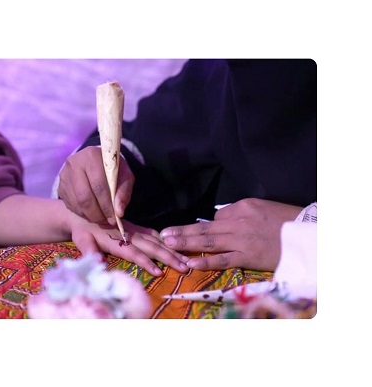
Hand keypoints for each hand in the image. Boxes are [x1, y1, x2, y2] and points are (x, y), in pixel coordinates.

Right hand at [58, 146, 134, 224]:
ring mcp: (65, 175)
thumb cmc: (112, 170)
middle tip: (107, 222)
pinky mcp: (60, 186)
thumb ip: (124, 192)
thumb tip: (119, 212)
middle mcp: (74, 163)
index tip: (114, 218)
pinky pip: (70, 205)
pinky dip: (82, 214)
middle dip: (97, 213)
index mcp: (92, 156)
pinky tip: (91, 214)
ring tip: (101, 219)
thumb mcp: (125, 176)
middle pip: (84, 196)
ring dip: (90, 216)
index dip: (107, 205)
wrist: (96, 163)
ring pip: (76, 203)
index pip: (99, 185)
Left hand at [69, 216, 188, 275]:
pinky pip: (152, 233)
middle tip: (184, 267)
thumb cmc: (81, 229)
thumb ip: (88, 250)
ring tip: (186, 259)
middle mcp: (128, 234)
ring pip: (156, 240)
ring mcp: (133, 230)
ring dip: (171, 250)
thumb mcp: (81, 239)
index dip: (146, 262)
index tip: (159, 271)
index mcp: (116, 240)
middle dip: (169, 257)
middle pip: (151, 246)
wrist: (82, 211)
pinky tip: (174, 246)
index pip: (133, 253)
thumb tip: (97, 261)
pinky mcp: (134, 227)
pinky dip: (165, 240)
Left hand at [159, 198, 302, 271]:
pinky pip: (222, 260)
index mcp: (242, 207)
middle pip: (204, 227)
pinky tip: (190, 262)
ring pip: (207, 241)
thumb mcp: (262, 207)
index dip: (206, 226)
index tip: (191, 232)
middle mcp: (237, 222)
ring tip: (168, 243)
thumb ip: (241, 213)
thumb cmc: (287, 221)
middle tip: (162, 234)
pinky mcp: (247, 256)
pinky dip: (205, 261)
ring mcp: (240, 240)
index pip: (217, 217)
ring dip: (185, 243)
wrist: (307, 235)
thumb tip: (222, 219)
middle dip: (181, 231)